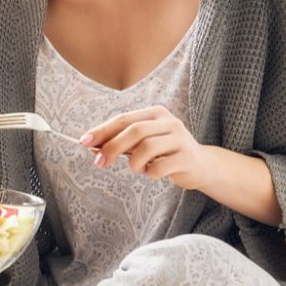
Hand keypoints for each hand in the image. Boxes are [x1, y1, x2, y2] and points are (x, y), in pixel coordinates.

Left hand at [82, 105, 210, 189]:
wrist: (201, 166)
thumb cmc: (164, 153)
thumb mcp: (143, 143)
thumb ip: (122, 141)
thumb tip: (92, 145)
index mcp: (155, 113)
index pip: (123, 119)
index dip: (103, 130)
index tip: (84, 142)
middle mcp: (169, 122)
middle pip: (134, 131)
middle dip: (112, 147)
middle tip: (100, 162)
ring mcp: (180, 139)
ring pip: (146, 148)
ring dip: (134, 163)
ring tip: (137, 169)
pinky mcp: (188, 157)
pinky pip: (160, 166)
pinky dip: (150, 173)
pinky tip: (153, 173)